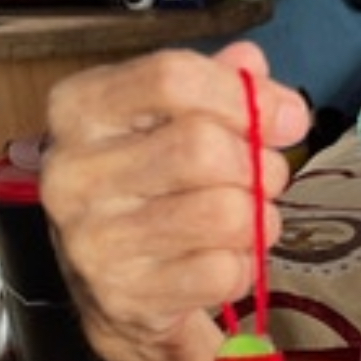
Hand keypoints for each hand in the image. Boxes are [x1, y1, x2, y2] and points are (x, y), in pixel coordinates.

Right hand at [41, 42, 309, 360]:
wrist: (118, 294)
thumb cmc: (148, 191)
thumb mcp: (168, 123)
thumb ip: (213, 84)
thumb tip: (252, 64)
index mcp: (78, 110)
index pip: (171, 77)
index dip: (245, 96)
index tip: (287, 117)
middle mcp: (73, 172)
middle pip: (203, 147)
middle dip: (258, 166)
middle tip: (266, 179)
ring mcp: (93, 239)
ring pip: (222, 213)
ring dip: (257, 220)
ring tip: (245, 221)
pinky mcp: (124, 296)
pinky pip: (223, 271)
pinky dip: (243, 267)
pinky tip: (222, 262)